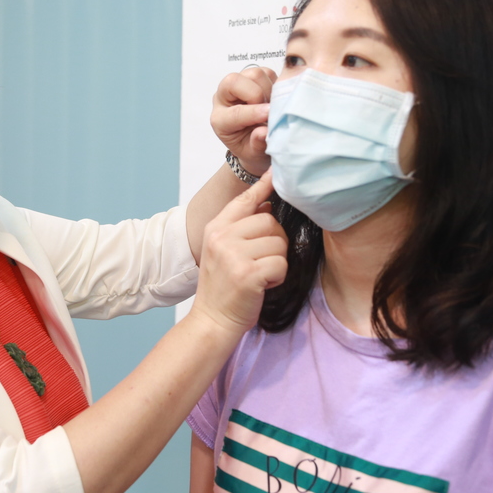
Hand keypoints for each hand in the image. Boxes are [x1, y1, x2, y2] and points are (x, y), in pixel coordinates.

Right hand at [191, 173, 287, 335]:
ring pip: (278, 243)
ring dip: (276, 262)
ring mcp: (234, 255)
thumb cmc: (222, 287)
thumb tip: (267, 204)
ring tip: (259, 275)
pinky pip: (281, 264)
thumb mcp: (223, 250)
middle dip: (274, 242)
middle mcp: (222, 237)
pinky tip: (262, 286)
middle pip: (270, 221)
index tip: (275, 171)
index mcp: (215, 228)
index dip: (263, 185)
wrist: (212, 321)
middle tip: (261, 262)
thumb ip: (241, 227)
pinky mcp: (248, 273)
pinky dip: (277, 278)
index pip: (244, 200)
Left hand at [211, 66, 276, 175]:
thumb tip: (264, 132)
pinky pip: (266, 72)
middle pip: (234, 81)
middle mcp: (224, 99)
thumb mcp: (253, 154)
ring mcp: (237, 85)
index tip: (269, 115)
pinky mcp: (251, 78)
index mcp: (220, 120)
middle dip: (257, 94)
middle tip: (269, 109)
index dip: (254, 113)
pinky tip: (274, 99)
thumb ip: (257, 144)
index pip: (235, 112)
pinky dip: (274, 84)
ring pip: (253, 74)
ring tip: (272, 105)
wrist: (253, 141)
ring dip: (268, 89)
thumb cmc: (251, 147)